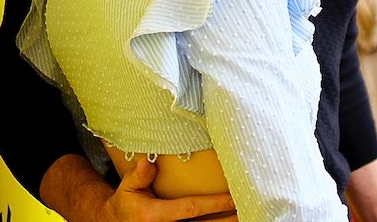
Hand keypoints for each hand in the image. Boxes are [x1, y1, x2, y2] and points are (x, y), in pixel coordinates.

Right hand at [103, 158, 235, 221]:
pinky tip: (227, 219)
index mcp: (156, 216)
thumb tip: (149, 161)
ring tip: (245, 214)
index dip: (215, 203)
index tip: (234, 197)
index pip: (192, 208)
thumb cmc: (127, 204)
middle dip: (228, 219)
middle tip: (250, 208)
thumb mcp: (127, 188)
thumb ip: (139, 176)